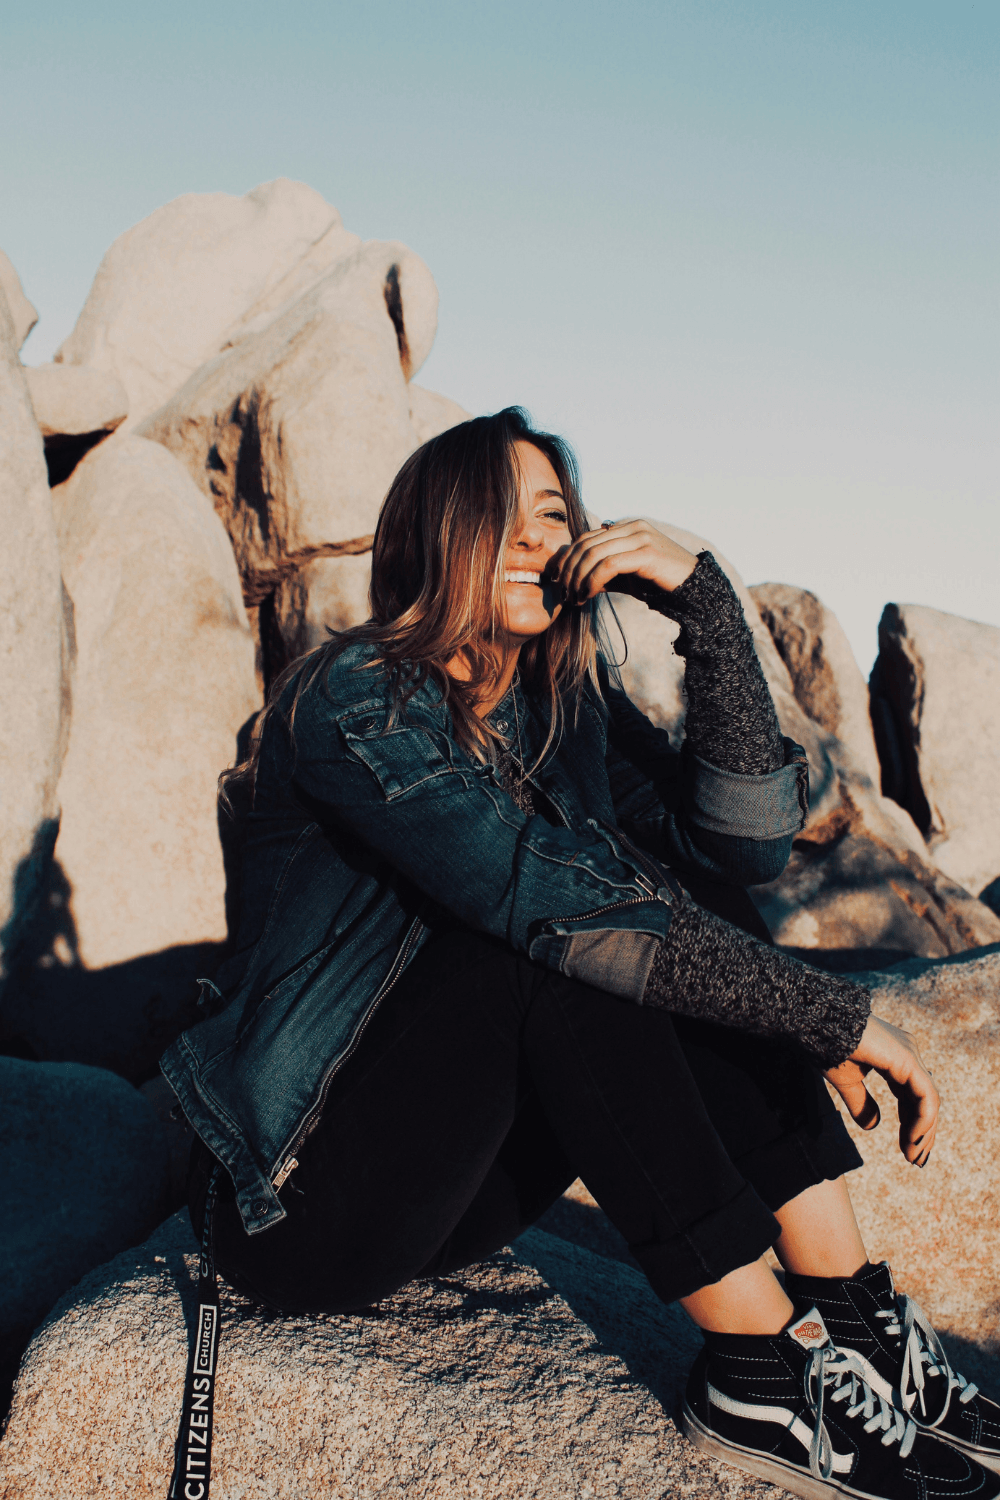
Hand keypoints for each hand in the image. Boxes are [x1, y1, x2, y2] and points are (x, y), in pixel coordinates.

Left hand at [550, 519, 698, 603]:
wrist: (694, 589)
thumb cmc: (658, 583)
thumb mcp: (625, 576)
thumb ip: (602, 571)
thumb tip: (573, 579)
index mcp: (626, 527)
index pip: (585, 538)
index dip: (566, 559)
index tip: (556, 581)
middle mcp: (632, 527)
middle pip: (585, 545)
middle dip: (569, 571)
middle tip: (563, 594)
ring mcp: (640, 537)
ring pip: (594, 555)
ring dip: (578, 579)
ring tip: (575, 598)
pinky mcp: (646, 553)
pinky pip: (608, 565)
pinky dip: (592, 582)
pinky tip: (588, 595)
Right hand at [824, 1015, 938, 1166]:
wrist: (816, 1024)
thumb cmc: (827, 1046)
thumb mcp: (847, 1082)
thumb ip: (862, 1104)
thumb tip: (873, 1127)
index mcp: (895, 1058)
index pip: (912, 1096)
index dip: (911, 1124)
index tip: (907, 1151)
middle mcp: (908, 1054)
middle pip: (924, 1100)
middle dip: (921, 1132)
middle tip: (915, 1160)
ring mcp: (910, 1055)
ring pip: (929, 1100)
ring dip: (924, 1132)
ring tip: (914, 1156)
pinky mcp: (908, 1060)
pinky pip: (926, 1096)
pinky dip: (923, 1121)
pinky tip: (913, 1140)